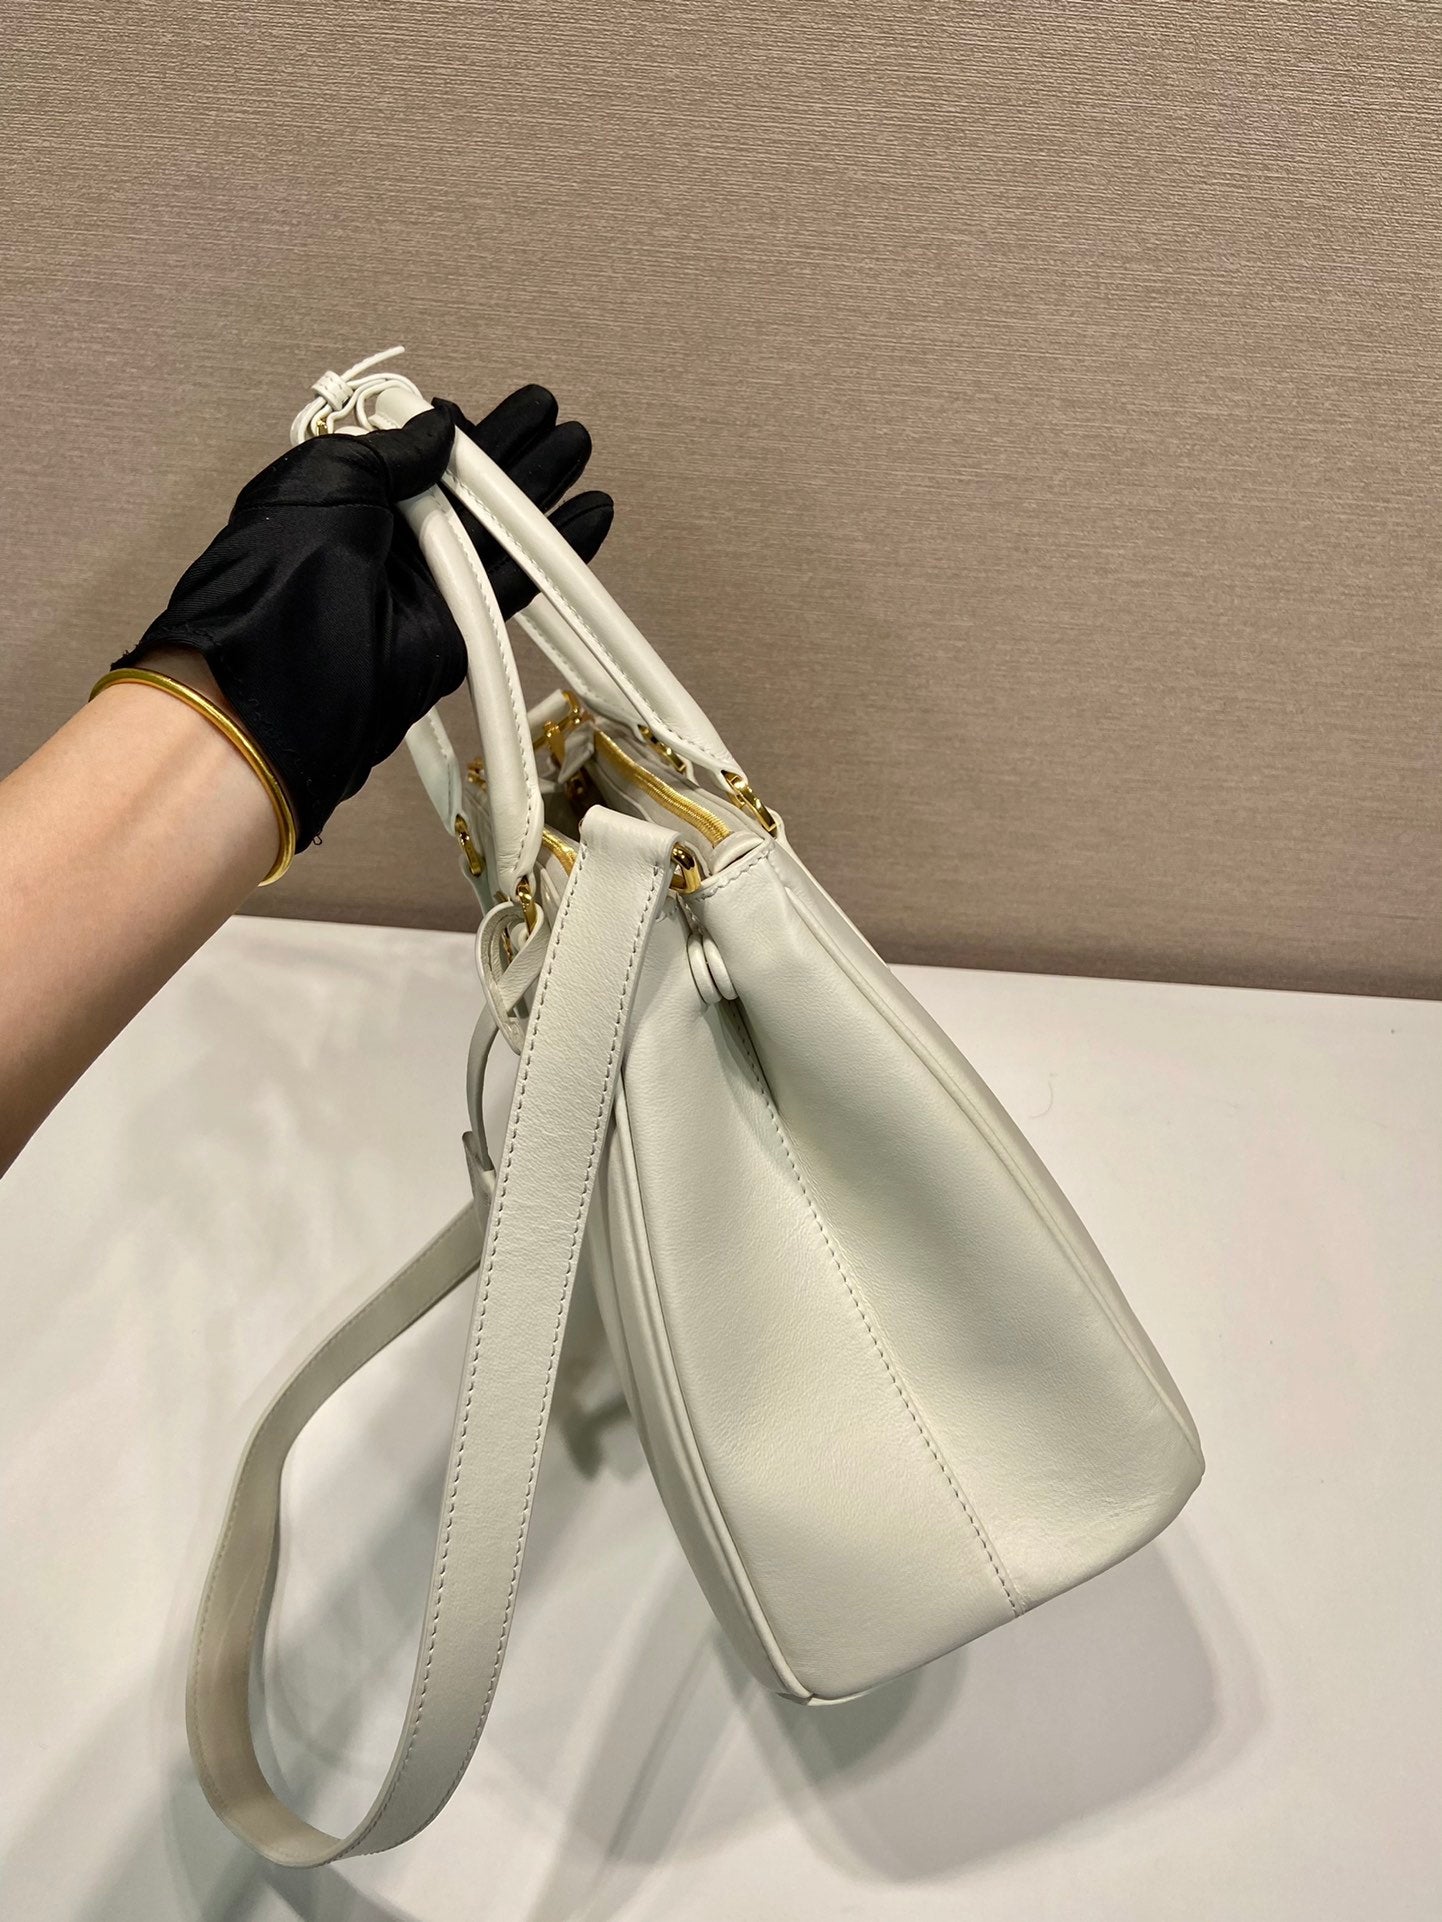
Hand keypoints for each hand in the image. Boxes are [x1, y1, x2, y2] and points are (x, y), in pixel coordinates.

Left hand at [114, 388, 611, 847]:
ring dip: (541, 487)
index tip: (485, 409)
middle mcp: (391, 536)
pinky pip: (518, 577)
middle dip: (512, 449)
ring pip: (499, 526)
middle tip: (553, 415)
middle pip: (466, 485)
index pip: (413, 454)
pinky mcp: (464, 623)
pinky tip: (590, 514)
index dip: (453, 431)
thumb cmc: (286, 562)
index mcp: (346, 495)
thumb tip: (445, 426)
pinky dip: (556, 549)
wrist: (286, 670)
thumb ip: (395, 447)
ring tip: (578, 444)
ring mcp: (430, 579)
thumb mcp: (330, 473)